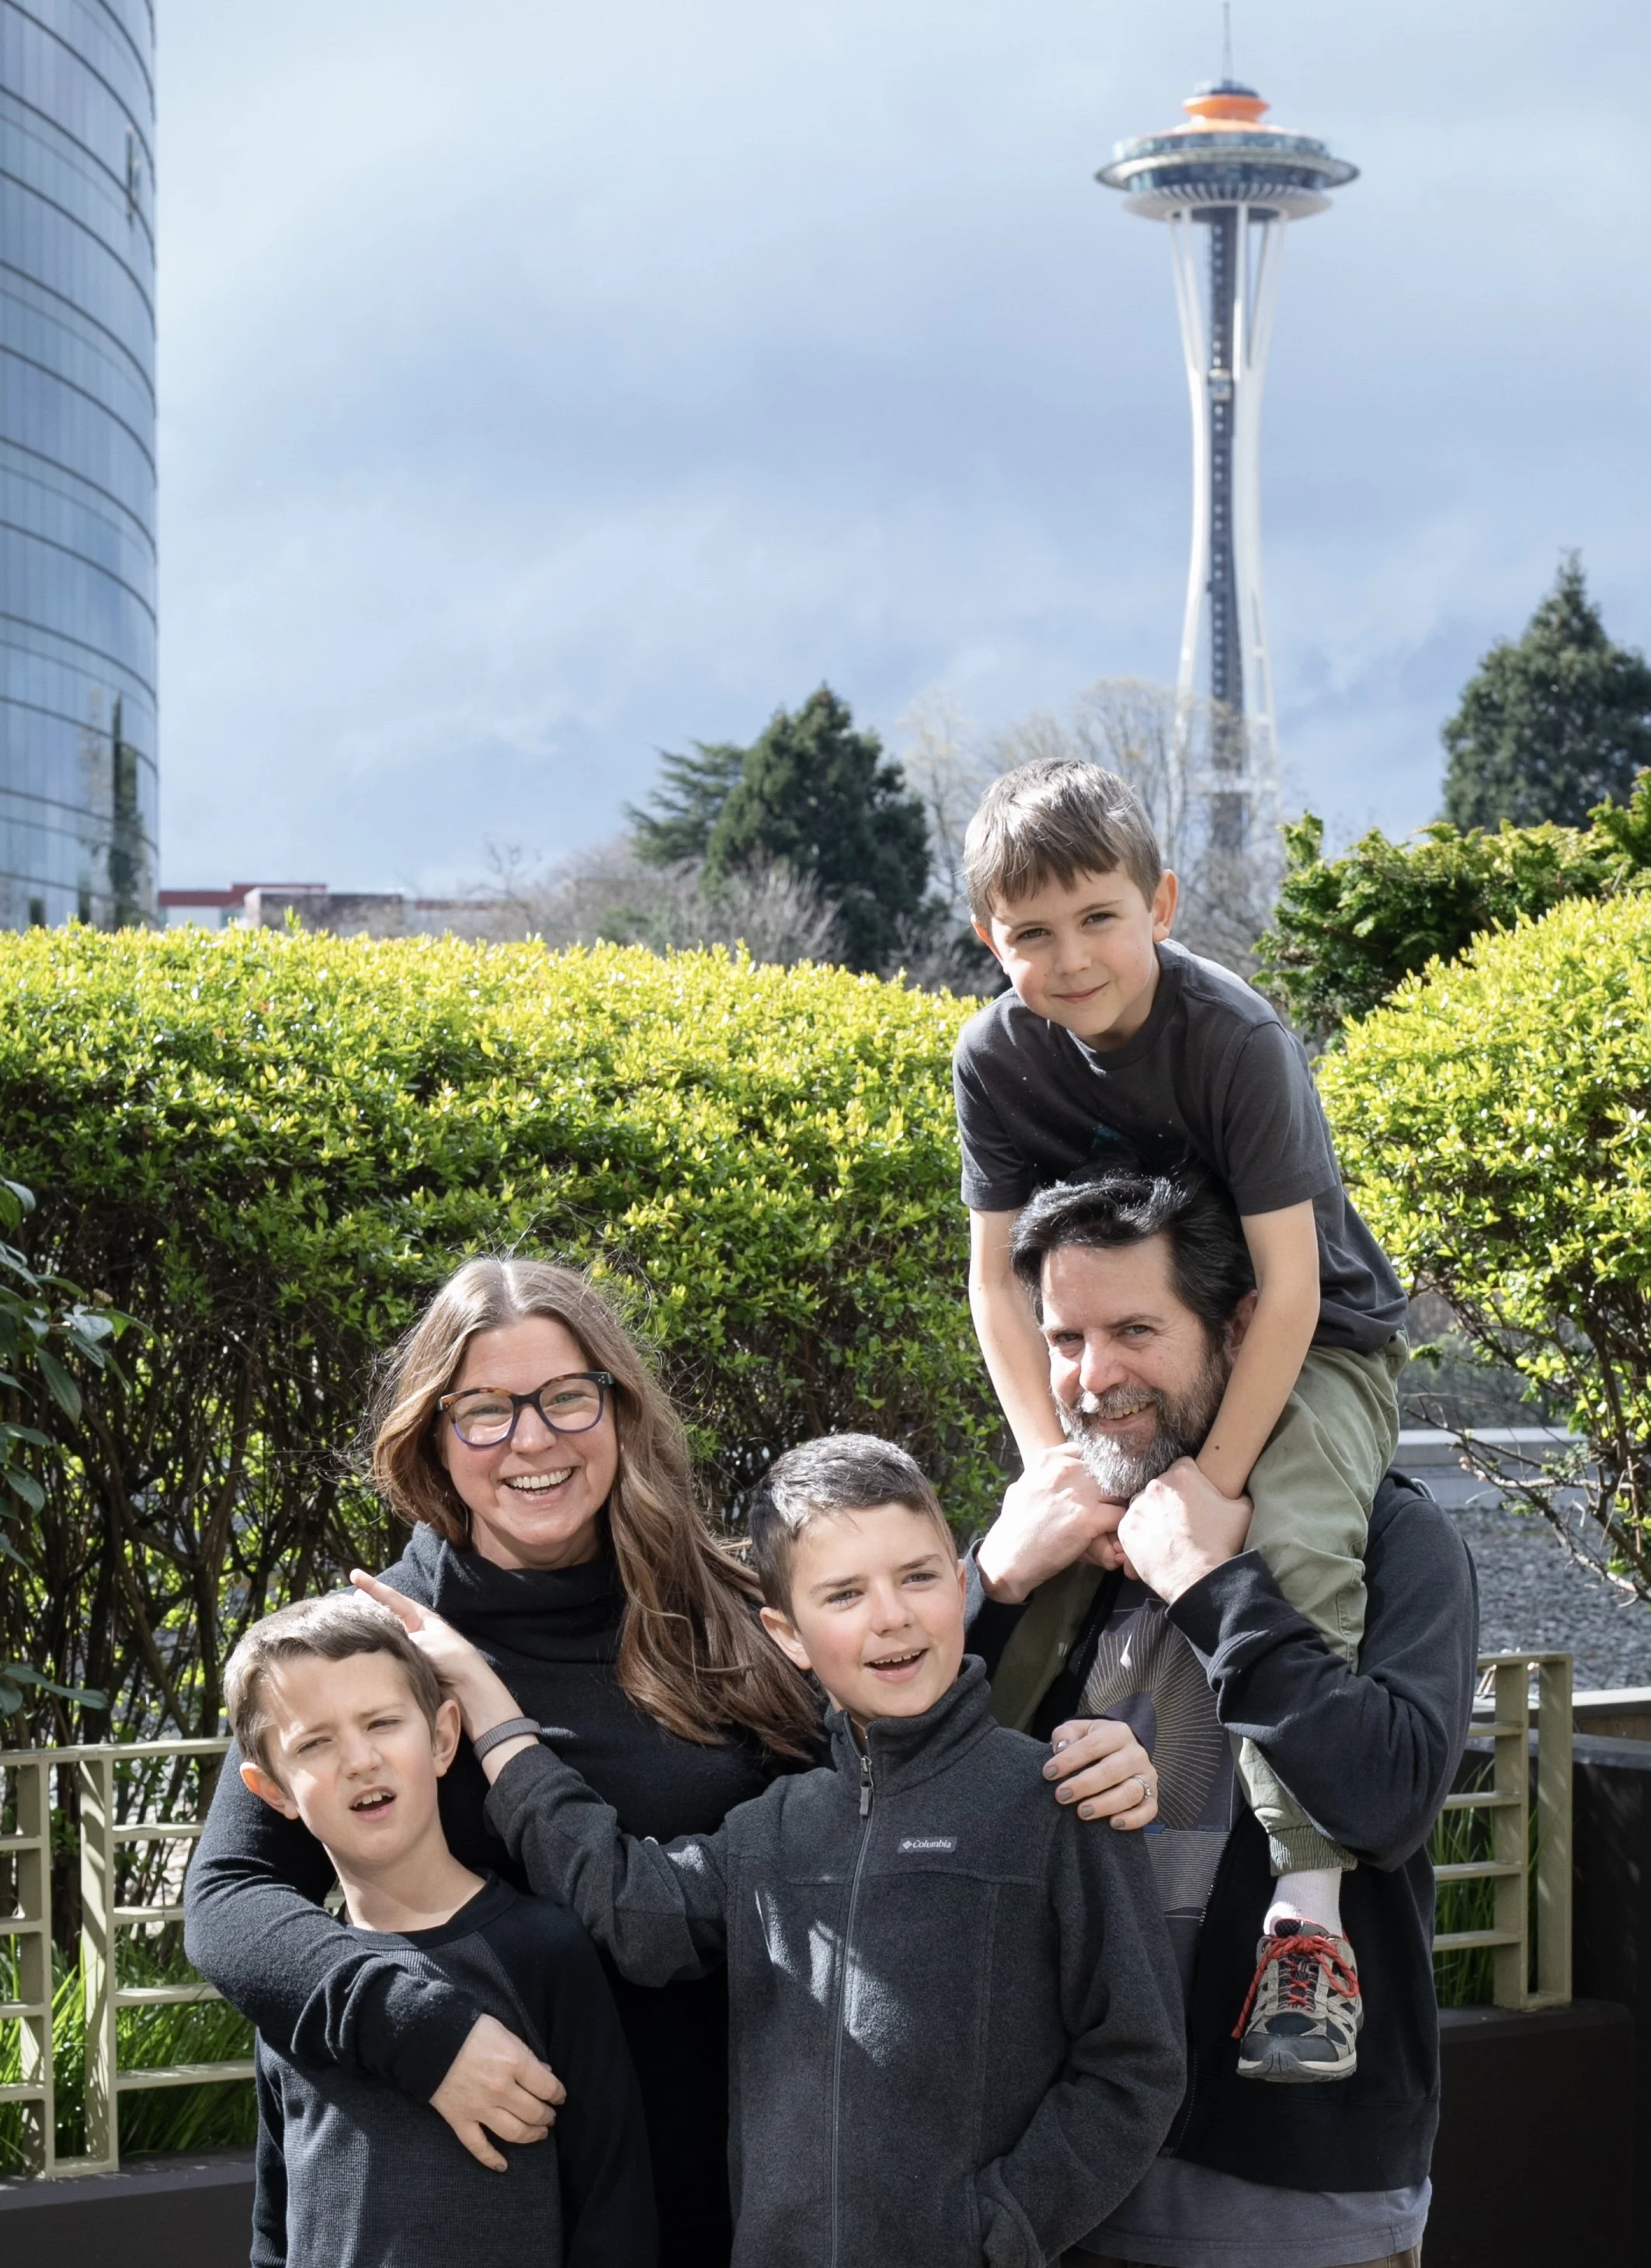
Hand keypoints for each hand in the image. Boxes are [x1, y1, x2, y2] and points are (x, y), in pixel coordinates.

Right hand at [349, 1570, 520, 1734]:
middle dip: (366, 1608)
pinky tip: (358, 1651)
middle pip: (384, 1615)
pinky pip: (385, 1656)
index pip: (392, 1598)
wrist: (465, 1688)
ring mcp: (408, 1649)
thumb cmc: (449, 1658)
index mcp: (421, 1618)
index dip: (372, 1587)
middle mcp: (413, 1631)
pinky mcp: (405, 1668)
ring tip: (346, 1622)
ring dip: (367, 1630)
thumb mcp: (422, 1640)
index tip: (354, 1574)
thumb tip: (376, 1633)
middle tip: (346, 1601)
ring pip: (382, 1635)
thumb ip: (398, 1635)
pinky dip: (372, 1652)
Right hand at [430, 2013, 565, 2172]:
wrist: (429, 2038)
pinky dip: (491, 2159)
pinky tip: (503, 2166)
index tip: (560, 2097)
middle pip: (533, 2112)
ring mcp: (479, 2108)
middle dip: (547, 2116)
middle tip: (550, 2117)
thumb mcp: (505, 2032)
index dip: (558, 2094)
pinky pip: (477, 2146)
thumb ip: (526, 2054)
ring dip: (531, 2136)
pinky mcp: (459, 2120)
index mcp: (513, 2062)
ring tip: (540, 2134)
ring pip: (513, 2132)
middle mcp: (499, 2089)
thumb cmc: (471, 2030)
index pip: (547, 2087)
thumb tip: (545, 2073)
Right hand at [976, 1444, 1128, 1604]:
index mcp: (1049, 1459)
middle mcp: (1065, 1470)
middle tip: (1105, 1506)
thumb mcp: (1023, 1486)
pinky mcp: (1089, 1518)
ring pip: (1117, 1491)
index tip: (1094, 1486)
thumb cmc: (1014, 1525)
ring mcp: (1079, 1493)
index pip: (1088, 1454)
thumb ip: (1044, 1474)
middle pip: (1107, 1472)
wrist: (1009, 1556)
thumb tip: (1058, 1470)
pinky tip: (1109, 1533)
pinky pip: (1119, 1514)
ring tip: (1109, 1520)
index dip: (1095, 1472)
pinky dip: (1117, 1525)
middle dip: (1109, 1489)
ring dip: (1116, 1506)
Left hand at [1042, 1717, 1159, 1828]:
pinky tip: (1113, 1823)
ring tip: (1081, 1812)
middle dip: (1084, 1785)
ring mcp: (1147, 1776)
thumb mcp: (1077, 1730)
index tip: (1048, 1773)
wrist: (1117, 1751)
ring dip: (1105, 1804)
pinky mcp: (1152, 1797)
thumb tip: (1060, 1748)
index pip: (1092, 1746)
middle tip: (1061, 1795)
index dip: (1069, 1760)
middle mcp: (1136, 1753)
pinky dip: (1133, 1819)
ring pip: (1130, 1792)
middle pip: (1112, 1771)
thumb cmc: (1092, 1743)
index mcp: (1118, 1732)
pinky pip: (1148, 1811)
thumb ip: (1066, 1735)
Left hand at [1115, 1457, 1251, 1604]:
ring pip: (1145, 1505)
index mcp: (1182, 1475)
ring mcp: (1137, 1507)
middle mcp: (1155, 1486)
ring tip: (1169, 1536)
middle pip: (1163, 1486)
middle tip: (1184, 1521)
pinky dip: (1142, 1534)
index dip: (1192, 1482)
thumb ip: (1236, 1492)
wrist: (1199, 1579)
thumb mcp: (1242, 1510)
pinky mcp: (1126, 1529)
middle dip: (1172, 1499)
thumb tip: (1235, 1491)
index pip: (1184, 1467)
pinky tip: (1157, 1547)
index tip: (1196, 1497)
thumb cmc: (1221, 1544)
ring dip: (1154, 1515)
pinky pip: (1133, 1526)